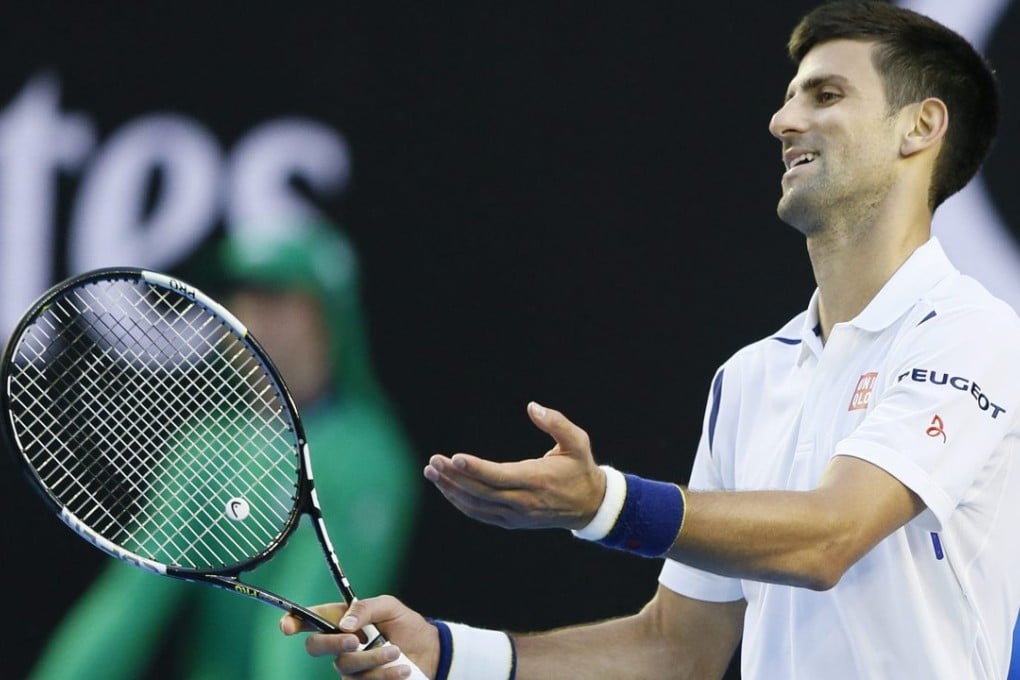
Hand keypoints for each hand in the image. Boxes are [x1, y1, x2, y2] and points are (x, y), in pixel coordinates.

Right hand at [280, 595, 438, 678]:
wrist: (428, 651)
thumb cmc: (405, 624)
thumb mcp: (389, 606)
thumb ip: (365, 608)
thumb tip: (344, 624)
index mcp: (341, 620)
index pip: (309, 620)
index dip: (292, 622)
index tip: (287, 627)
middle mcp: (340, 644)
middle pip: (315, 647)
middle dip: (332, 644)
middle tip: (355, 641)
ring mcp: (349, 667)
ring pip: (345, 666)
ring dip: (373, 659)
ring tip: (397, 651)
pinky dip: (385, 676)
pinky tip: (402, 669)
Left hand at [424, 401, 605, 529]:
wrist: (591, 506)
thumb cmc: (580, 468)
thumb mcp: (578, 441)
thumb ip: (556, 422)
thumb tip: (532, 406)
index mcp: (538, 480)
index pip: (500, 477)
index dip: (475, 469)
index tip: (453, 457)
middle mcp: (524, 502)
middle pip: (481, 493)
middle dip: (453, 477)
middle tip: (433, 462)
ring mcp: (516, 515)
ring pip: (476, 506)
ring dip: (451, 490)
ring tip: (431, 472)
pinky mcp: (511, 522)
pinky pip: (480, 514)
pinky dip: (461, 502)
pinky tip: (447, 488)